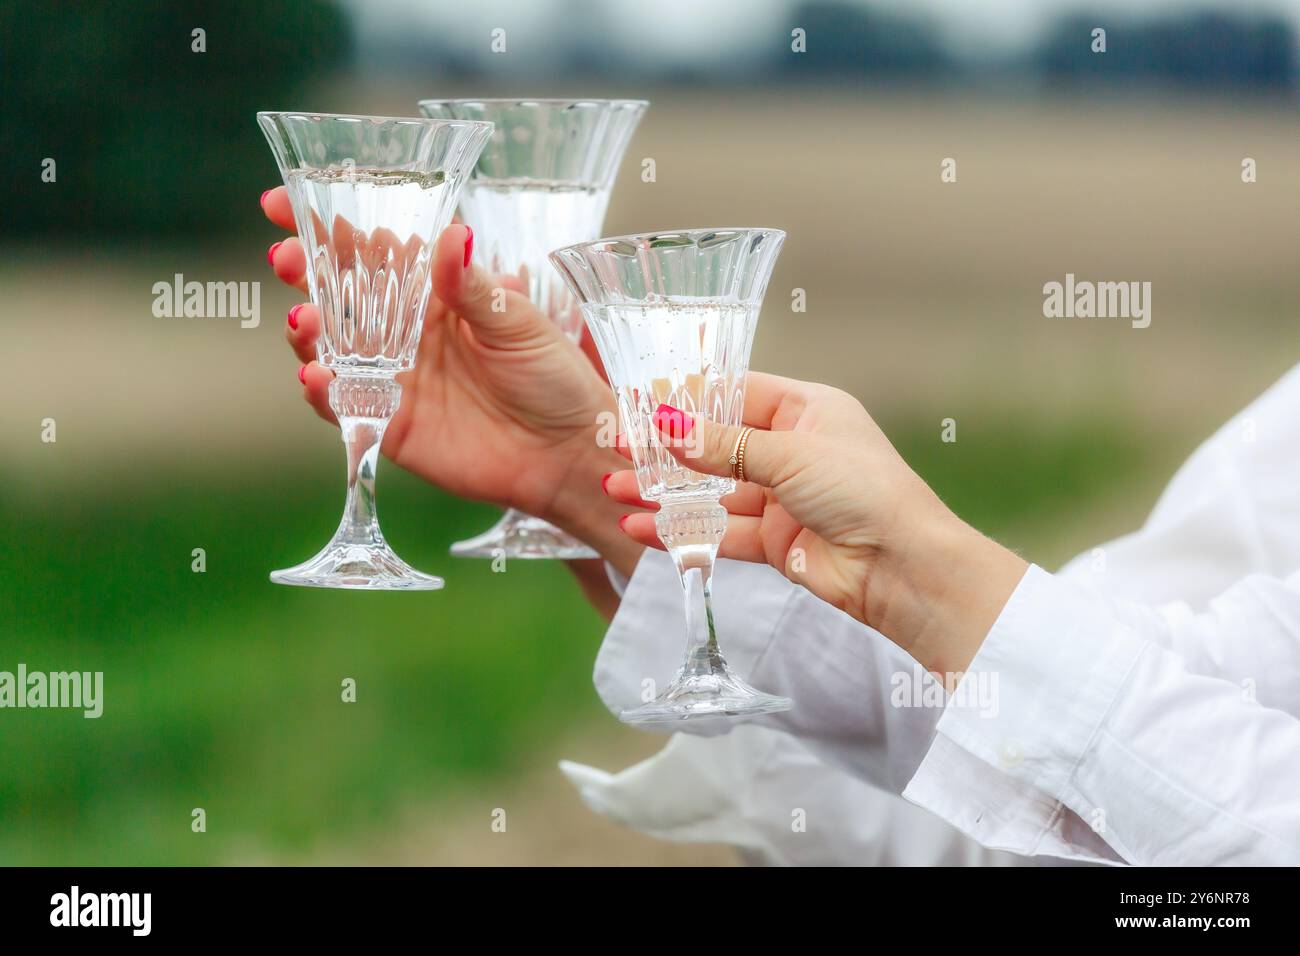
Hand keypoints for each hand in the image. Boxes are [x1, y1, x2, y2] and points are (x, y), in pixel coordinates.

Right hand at [261, 187, 642, 576]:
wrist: (568, 454)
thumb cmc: (554, 378)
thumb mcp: (519, 324)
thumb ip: (474, 286)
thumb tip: (451, 234)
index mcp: (435, 293)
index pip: (372, 248)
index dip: (324, 223)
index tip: (280, 201)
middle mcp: (405, 331)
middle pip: (337, 294)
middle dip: (303, 271)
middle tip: (286, 259)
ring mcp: (392, 378)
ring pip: (329, 347)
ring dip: (306, 331)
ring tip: (305, 320)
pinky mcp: (388, 425)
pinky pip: (341, 406)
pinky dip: (322, 391)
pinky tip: (318, 375)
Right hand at [602, 372, 1027, 674]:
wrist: (902, 567)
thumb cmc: (863, 491)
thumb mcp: (787, 454)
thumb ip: (721, 446)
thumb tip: (665, 425)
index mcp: (806, 410)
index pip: (734, 394)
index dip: (686, 399)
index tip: (638, 402)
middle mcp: (793, 449)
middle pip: (716, 445)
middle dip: (665, 449)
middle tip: (614, 447)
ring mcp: (783, 496)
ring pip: (712, 492)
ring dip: (664, 492)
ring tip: (614, 489)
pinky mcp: (776, 540)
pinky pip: (720, 531)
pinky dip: (681, 531)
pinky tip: (641, 527)